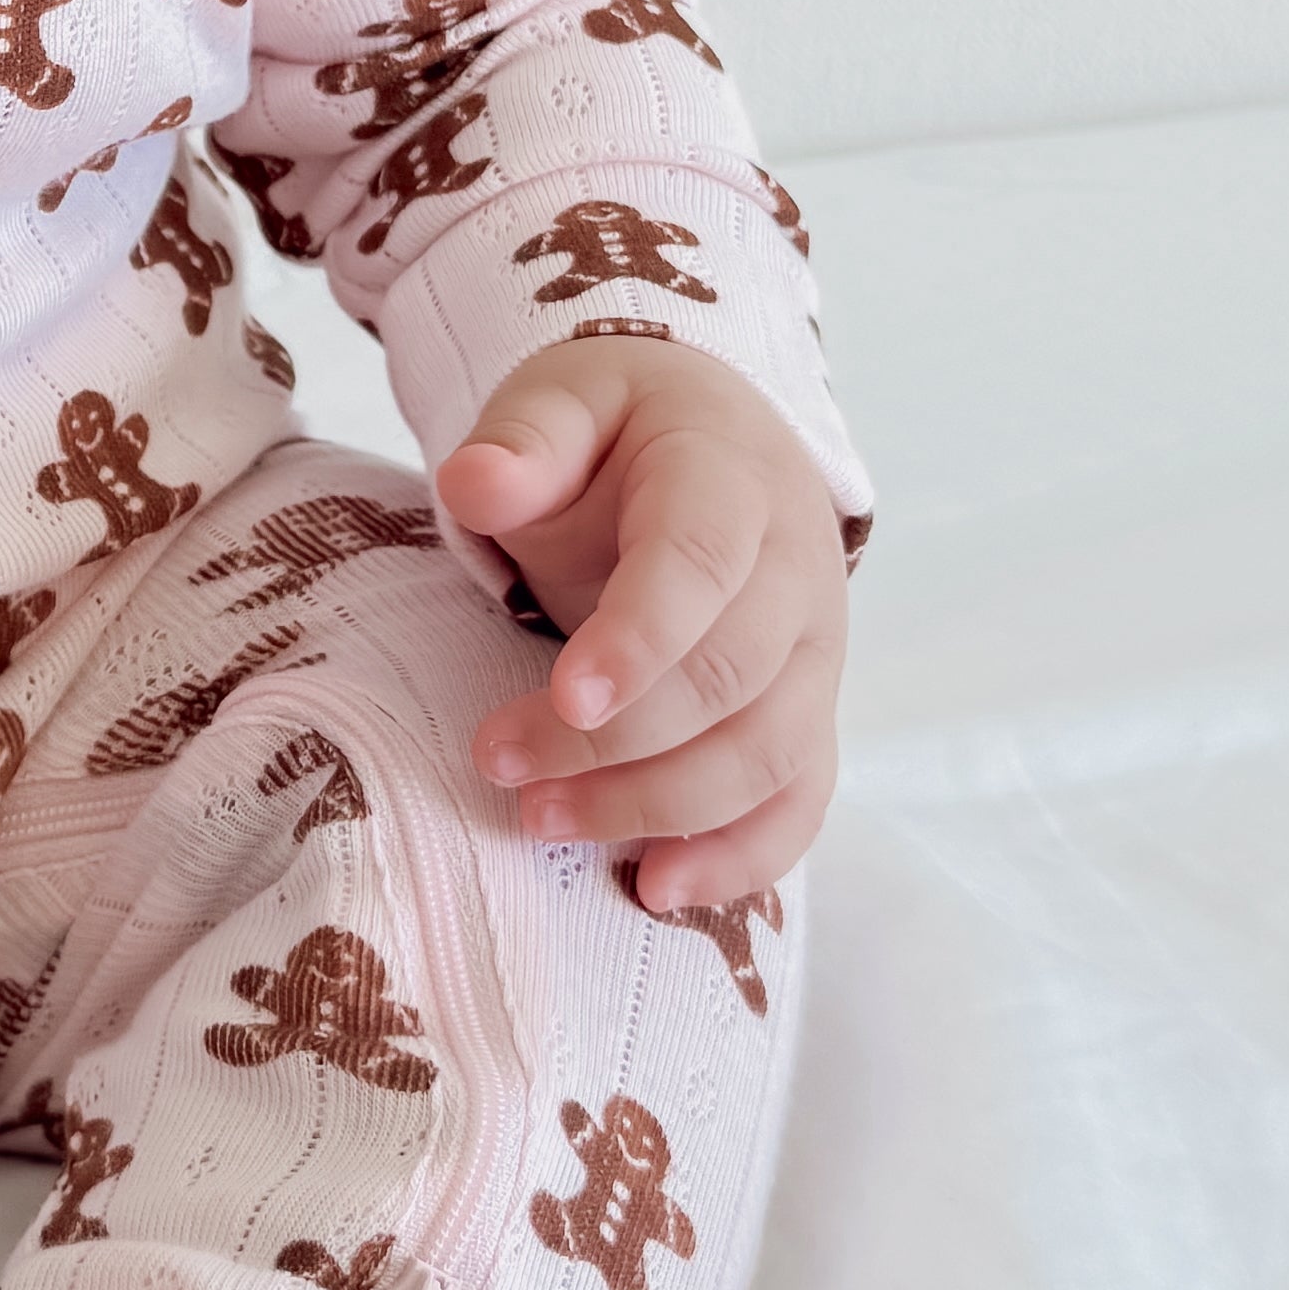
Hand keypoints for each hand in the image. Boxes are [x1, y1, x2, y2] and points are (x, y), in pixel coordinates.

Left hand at [431, 339, 848, 909]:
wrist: (714, 444)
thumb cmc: (620, 432)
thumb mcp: (564, 401)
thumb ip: (524, 438)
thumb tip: (474, 481)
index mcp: (731, 478)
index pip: (703, 564)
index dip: (641, 637)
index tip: (566, 698)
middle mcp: (795, 571)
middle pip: (729, 677)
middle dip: (615, 740)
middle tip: (501, 764)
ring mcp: (813, 652)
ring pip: (768, 752)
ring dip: (659, 806)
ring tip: (545, 822)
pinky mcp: (809, 713)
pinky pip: (800, 801)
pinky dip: (742, 858)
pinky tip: (658, 888)